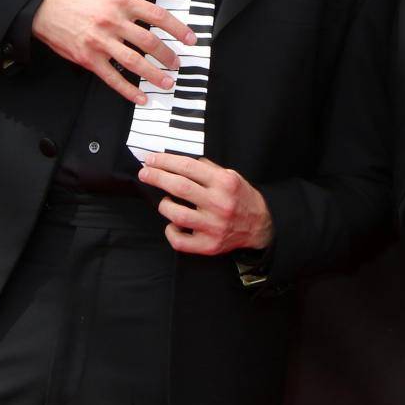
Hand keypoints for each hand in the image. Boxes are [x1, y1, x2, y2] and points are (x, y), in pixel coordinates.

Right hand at [31, 0, 196, 103]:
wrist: (48, 8)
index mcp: (123, 2)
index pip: (158, 16)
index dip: (178, 29)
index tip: (191, 40)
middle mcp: (113, 22)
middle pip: (148, 42)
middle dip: (168, 55)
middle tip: (178, 63)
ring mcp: (101, 42)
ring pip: (133, 62)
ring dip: (154, 75)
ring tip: (168, 82)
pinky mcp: (89, 58)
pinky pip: (111, 77)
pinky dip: (127, 90)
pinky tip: (141, 98)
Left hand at [138, 152, 273, 253]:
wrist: (260, 226)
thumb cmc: (242, 198)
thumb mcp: (232, 176)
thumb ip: (208, 169)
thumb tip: (180, 161)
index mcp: (225, 183)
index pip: (188, 167)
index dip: (166, 161)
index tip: (151, 159)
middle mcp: (219, 203)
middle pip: (179, 187)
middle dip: (157, 177)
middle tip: (144, 173)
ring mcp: (213, 226)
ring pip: (176, 214)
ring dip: (164, 204)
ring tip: (165, 200)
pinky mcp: (208, 245)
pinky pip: (179, 240)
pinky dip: (171, 231)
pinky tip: (173, 224)